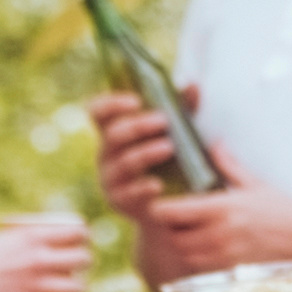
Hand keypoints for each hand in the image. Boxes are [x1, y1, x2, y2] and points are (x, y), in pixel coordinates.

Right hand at [0, 211, 97, 291]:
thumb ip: (3, 236)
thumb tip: (6, 234)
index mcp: (31, 236)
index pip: (76, 230)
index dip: (83, 237)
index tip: (79, 243)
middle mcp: (38, 258)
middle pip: (83, 259)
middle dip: (85, 265)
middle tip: (74, 271)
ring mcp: (33, 283)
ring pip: (75, 290)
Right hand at [85, 88, 203, 220]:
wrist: (169, 206)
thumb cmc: (169, 161)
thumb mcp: (177, 132)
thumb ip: (183, 109)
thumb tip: (193, 85)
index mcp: (114, 131)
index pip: (98, 111)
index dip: (111, 103)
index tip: (136, 100)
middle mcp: (107, 153)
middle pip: (114, 134)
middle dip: (138, 125)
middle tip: (164, 120)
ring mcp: (111, 178)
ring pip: (124, 162)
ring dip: (146, 153)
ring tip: (169, 147)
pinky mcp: (121, 201)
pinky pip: (130, 193)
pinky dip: (143, 188)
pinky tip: (158, 185)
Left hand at [130, 168, 291, 289]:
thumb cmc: (284, 209)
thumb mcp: (255, 183)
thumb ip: (228, 164)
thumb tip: (214, 142)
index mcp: (223, 207)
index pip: (174, 211)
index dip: (160, 209)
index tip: (160, 204)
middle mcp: (220, 232)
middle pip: (174, 237)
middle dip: (168, 229)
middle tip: (171, 220)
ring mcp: (225, 253)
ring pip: (185, 254)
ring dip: (180, 244)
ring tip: (186, 233)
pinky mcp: (232, 268)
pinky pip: (201, 266)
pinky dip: (194, 258)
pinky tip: (202, 248)